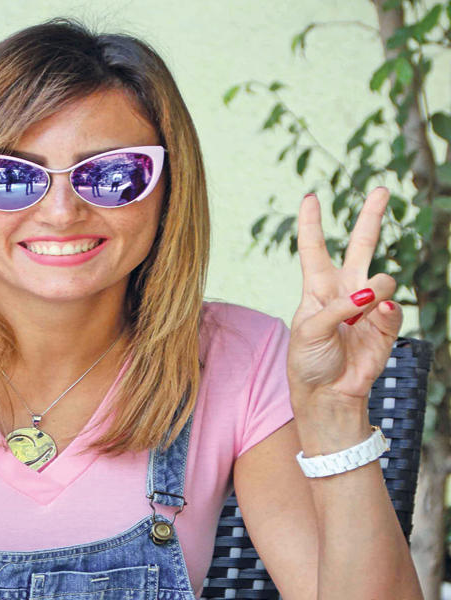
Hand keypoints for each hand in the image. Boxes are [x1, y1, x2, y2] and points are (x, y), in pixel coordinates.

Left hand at [288, 188, 401, 409]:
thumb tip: (369, 294)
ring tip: (363, 306)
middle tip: (381, 188)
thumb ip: (336, 308)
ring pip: (382, 277)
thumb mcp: (308, 331)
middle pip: (360, 245)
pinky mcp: (385, 324)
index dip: (311, 223)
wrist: (327, 393)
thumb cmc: (308, 360)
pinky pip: (393, 307)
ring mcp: (367, 306)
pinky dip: (386, 311)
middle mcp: (344, 290)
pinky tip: (377, 315)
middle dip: (371, 217)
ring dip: (374, 289)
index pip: (313, 248)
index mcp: (316, 287)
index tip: (310, 197)